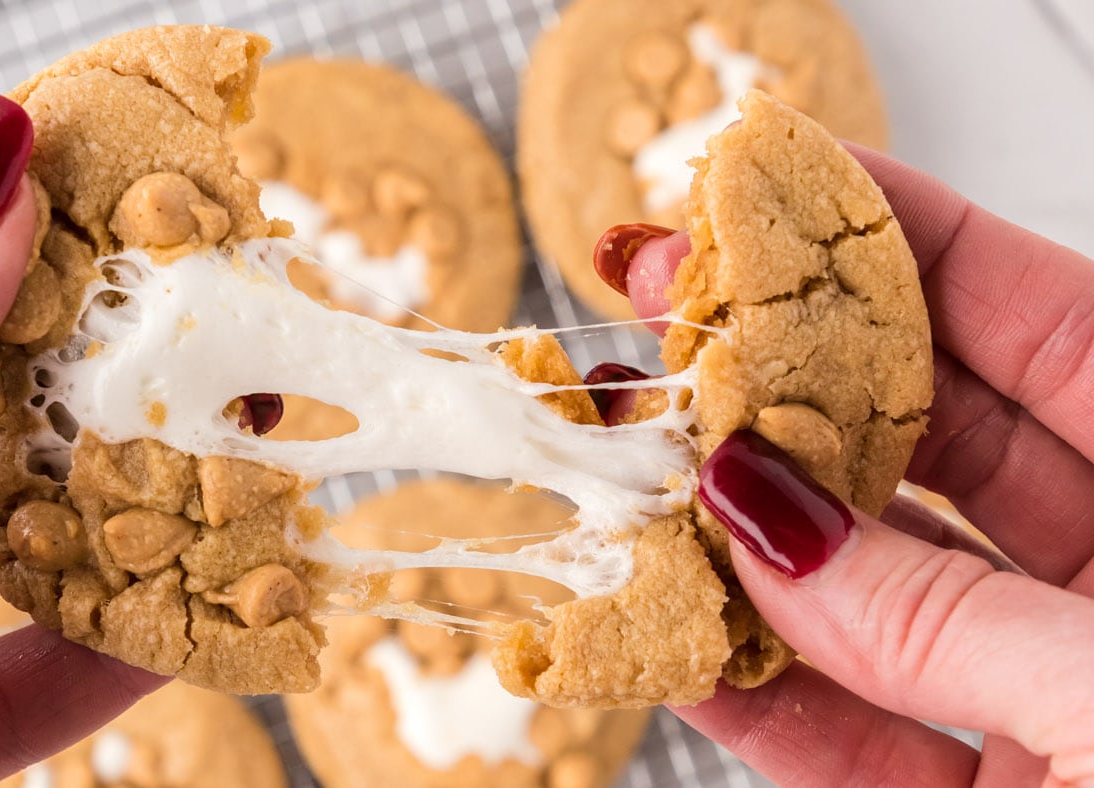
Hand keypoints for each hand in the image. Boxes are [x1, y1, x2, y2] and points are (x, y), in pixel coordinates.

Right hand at [617, 146, 1093, 785]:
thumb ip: (943, 616)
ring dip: (741, 545)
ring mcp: (1050, 701)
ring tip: (628, 481)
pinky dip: (757, 695)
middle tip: (659, 330)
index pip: (1043, 317)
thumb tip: (752, 517)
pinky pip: (851, 738)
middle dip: (786, 383)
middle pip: (927, 442)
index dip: (902, 237)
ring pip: (867, 593)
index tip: (769, 185)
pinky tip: (675, 640)